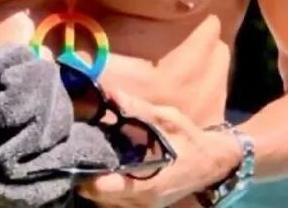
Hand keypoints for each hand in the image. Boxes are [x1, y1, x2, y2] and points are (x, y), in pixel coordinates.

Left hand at [76, 88, 240, 206]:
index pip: (102, 189)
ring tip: (91, 154)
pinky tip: (107, 164)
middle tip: (79, 148)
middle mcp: (142, 202)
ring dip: (96, 182)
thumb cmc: (190, 140)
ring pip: (106, 201)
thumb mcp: (167, 119)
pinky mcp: (144, 204)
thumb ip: (137, 108)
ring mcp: (143, 206)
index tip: (74, 153)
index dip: (84, 173)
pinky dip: (108, 186)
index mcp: (146, 184)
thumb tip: (110, 91)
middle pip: (98, 197)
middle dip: (87, 175)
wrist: (213, 162)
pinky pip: (117, 201)